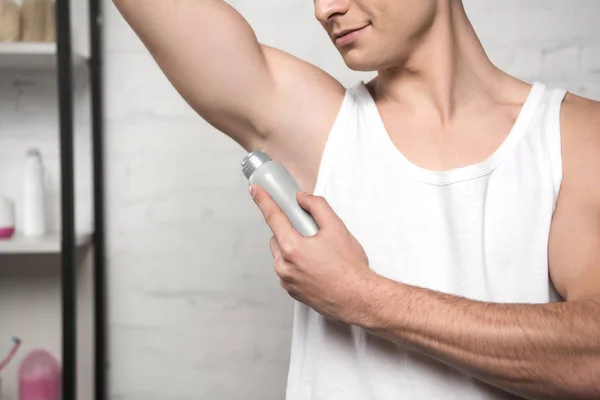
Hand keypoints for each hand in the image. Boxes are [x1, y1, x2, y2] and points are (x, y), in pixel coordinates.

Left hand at [249, 184, 377, 323]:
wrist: (358, 299)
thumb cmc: (349, 268)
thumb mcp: (337, 227)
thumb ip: (317, 206)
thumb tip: (302, 199)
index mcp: (291, 248)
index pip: (273, 217)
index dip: (263, 200)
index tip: (255, 191)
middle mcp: (284, 266)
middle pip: (277, 238)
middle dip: (290, 231)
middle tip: (312, 233)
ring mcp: (287, 281)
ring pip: (282, 256)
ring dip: (293, 249)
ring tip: (319, 254)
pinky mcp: (293, 292)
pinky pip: (289, 271)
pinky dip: (297, 265)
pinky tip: (318, 267)